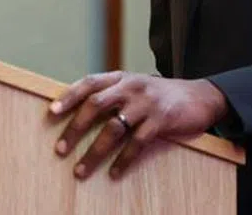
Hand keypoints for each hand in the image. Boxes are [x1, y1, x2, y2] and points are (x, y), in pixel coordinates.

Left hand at [48, 71, 228, 179]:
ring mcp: (146, 103)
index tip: (52, 112)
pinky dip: (123, 160)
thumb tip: (80, 111)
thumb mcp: (135, 87)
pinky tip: (114, 173)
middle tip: (61, 148)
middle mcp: (131, 86)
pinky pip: (137, 142)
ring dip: (94, 151)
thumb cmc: (161, 95)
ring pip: (113, 128)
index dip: (69, 96)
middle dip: (75, 128)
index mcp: (121, 78)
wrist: (200, 96)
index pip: (89, 82)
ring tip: (81, 169)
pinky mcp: (161, 120)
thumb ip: (113, 94)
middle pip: (95, 105)